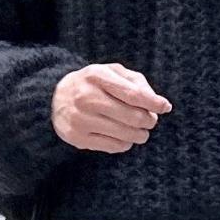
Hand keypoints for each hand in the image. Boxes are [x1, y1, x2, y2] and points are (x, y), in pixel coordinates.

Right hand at [52, 61, 171, 152]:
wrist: (55, 98)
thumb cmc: (93, 84)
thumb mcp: (112, 73)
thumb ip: (136, 83)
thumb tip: (158, 104)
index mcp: (97, 76)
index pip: (133, 94)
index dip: (154, 103)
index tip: (165, 107)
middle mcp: (86, 97)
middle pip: (133, 117)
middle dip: (149, 120)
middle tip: (150, 120)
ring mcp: (80, 119)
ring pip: (126, 135)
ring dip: (140, 135)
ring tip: (140, 131)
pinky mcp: (77, 138)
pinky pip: (114, 147)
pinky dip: (125, 144)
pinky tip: (124, 137)